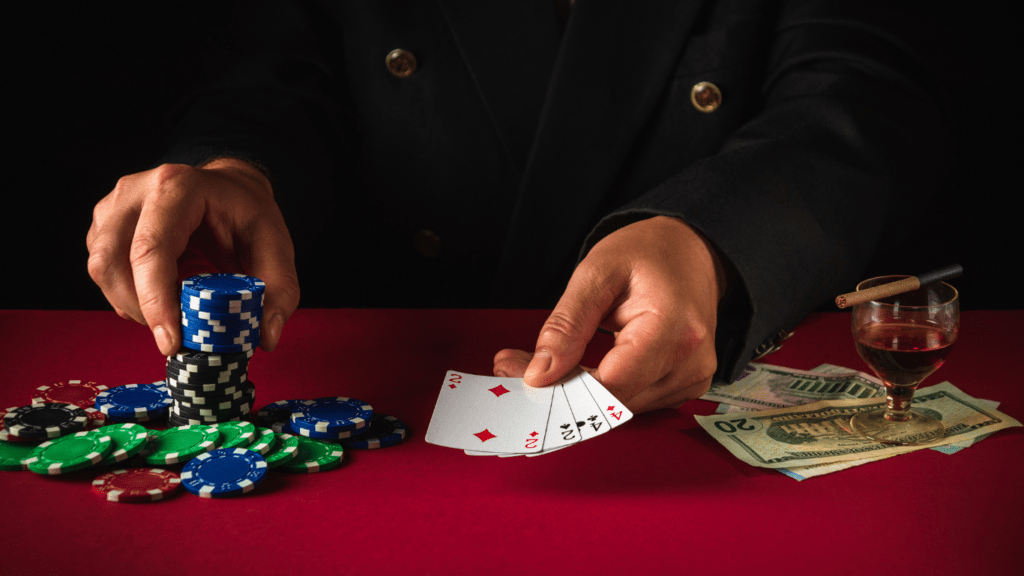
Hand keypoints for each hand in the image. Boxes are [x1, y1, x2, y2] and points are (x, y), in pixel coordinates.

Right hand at [86, 158, 299, 354]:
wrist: (228, 190)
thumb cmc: (247, 214)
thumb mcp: (276, 246)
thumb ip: (279, 291)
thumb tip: (267, 337)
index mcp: (177, 187)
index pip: (150, 248)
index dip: (155, 300)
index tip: (171, 341)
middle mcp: (135, 192)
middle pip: (111, 263)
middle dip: (142, 310)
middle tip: (178, 334)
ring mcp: (112, 208)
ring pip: (101, 272)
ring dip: (133, 306)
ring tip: (175, 311)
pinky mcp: (103, 228)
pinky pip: (104, 274)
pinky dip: (129, 298)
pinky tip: (163, 297)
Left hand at [493, 216, 725, 412]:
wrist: (689, 249)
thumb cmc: (649, 253)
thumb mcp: (597, 273)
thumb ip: (567, 325)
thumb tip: (539, 373)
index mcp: (673, 329)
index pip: (610, 384)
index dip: (560, 388)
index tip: (518, 373)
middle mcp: (690, 362)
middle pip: (612, 401)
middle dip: (560, 389)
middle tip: (516, 364)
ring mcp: (692, 378)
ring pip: (619, 408)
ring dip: (577, 392)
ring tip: (545, 360)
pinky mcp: (686, 386)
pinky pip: (633, 401)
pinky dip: (600, 390)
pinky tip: (578, 369)